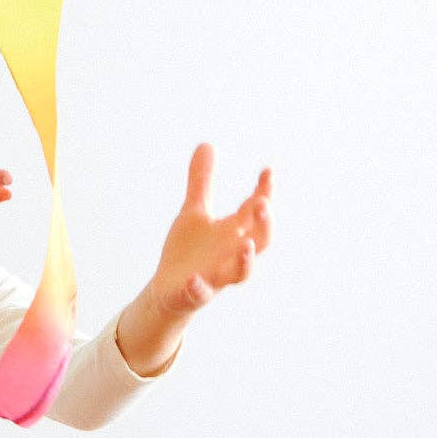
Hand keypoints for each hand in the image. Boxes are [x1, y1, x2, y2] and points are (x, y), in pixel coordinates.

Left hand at [147, 142, 272, 319]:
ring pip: (239, 273)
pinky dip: (199, 288)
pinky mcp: (195, 294)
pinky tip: (193, 280)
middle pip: (259, 241)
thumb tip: (207, 143)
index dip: (264, 192)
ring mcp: (216, 276)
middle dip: (264, 224)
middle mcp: (230, 255)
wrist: (169, 289)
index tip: (268, 170)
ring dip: (245, 260)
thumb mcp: (194, 210)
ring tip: (246, 243)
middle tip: (263, 202)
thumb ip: (202, 181)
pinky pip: (199, 294)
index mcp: (232, 233)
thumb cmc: (190, 250)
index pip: (254, 211)